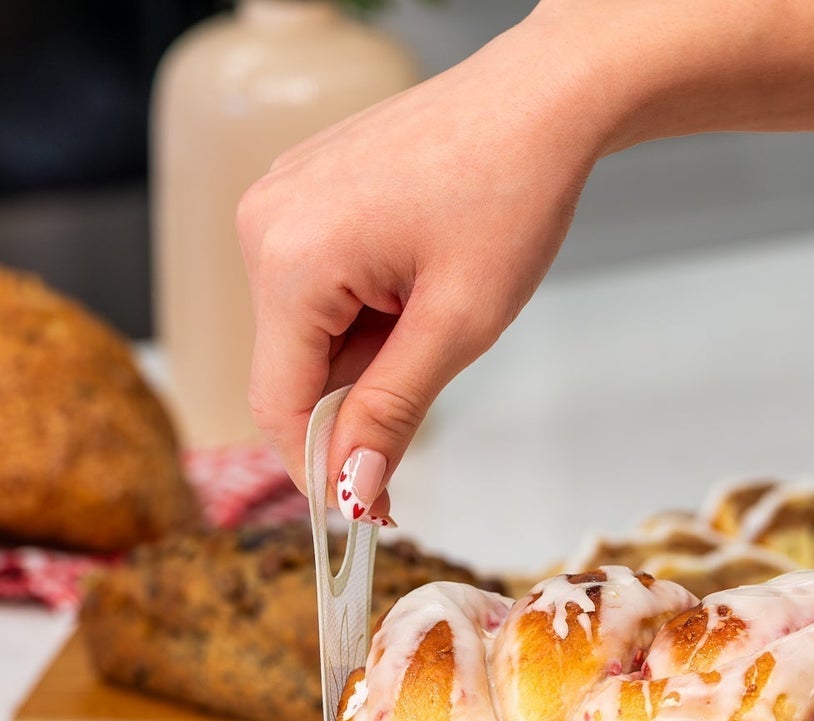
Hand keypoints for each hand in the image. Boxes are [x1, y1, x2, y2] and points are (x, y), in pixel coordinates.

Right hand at [236, 10, 622, 520]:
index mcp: (288, 258)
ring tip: (438, 291)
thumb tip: (351, 491)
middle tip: (442, 355)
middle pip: (296, 368)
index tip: (369, 512)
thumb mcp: (456, 327)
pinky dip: (371, 303)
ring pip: (313, 329)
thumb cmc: (509, 197)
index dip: (322, 470)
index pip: (279, 405)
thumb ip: (391, 413)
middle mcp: (261, 224)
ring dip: (376, 342)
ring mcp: (278, 200)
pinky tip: (419, 267)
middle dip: (366, 389)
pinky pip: (321, 283)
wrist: (539, 102)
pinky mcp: (303, 191)